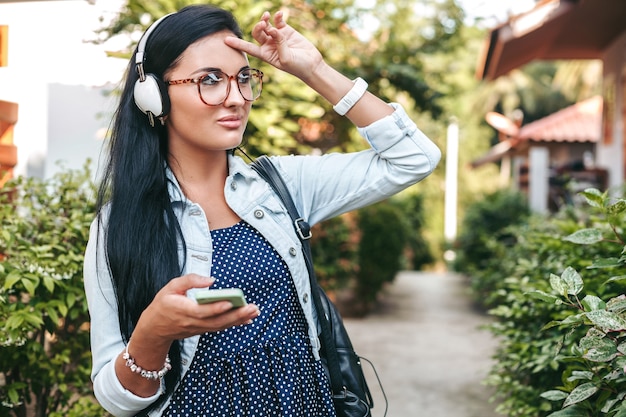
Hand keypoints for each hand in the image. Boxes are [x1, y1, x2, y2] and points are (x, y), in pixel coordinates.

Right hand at [134, 274, 259, 346]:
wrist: (154, 329)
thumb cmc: (163, 304)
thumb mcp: (171, 287)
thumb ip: (190, 280)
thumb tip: (211, 280)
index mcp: (183, 310)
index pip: (201, 311)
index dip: (215, 308)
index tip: (229, 303)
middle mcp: (192, 322)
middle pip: (216, 320)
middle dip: (236, 315)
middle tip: (252, 308)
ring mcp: (198, 328)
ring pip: (221, 325)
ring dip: (239, 319)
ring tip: (255, 311)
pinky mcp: (203, 329)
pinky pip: (220, 327)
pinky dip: (234, 323)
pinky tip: (247, 319)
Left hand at [224, 11, 323, 81]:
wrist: (312, 64)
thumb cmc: (297, 66)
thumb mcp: (286, 58)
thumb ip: (279, 44)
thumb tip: (273, 28)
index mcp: (265, 55)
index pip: (248, 48)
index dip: (238, 44)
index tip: (226, 40)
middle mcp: (268, 45)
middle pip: (257, 33)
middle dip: (258, 27)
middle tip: (264, 24)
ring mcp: (277, 36)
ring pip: (266, 25)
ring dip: (265, 19)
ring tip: (268, 17)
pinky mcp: (286, 30)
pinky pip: (278, 21)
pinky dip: (277, 16)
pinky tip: (279, 15)